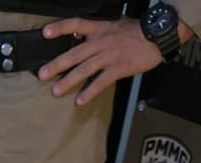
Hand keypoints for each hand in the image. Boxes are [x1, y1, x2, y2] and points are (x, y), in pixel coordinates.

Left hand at [38, 16, 192, 106]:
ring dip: (68, 81)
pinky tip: (80, 101)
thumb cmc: (138, 32)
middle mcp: (101, 41)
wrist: (157, 35)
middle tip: (42, 74)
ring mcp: (109, 55)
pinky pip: (101, 82)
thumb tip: (86, 40)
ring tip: (56, 91)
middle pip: (74, 53)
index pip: (76, 24)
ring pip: (84, 69)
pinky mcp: (118, 68)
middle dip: (57, 64)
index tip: (45, 33)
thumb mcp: (116, 26)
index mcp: (100, 29)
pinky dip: (90, 92)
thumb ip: (100, 34)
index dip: (60, 28)